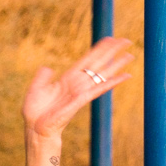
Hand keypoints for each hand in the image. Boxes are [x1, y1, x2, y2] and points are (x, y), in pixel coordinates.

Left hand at [21, 36, 135, 138]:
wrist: (35, 127)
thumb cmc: (35, 110)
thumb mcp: (36, 88)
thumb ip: (43, 77)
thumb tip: (47, 67)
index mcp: (68, 77)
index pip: (87, 59)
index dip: (98, 49)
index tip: (109, 38)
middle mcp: (78, 82)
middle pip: (98, 63)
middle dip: (112, 51)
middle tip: (126, 40)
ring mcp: (82, 90)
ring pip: (103, 73)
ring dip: (117, 64)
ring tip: (130, 55)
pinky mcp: (82, 99)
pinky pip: (100, 88)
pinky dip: (113, 81)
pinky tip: (126, 75)